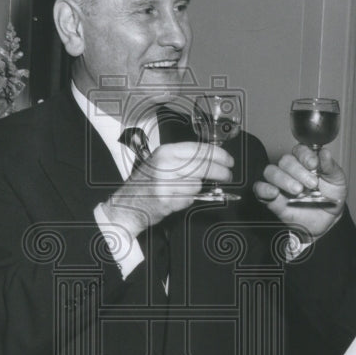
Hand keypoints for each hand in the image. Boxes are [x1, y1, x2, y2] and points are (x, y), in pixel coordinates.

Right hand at [102, 141, 233, 235]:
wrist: (127, 204)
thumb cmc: (146, 183)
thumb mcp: (162, 162)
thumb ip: (184, 159)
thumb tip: (212, 159)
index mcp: (166, 152)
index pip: (199, 150)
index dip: (219, 155)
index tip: (228, 160)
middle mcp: (165, 165)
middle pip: (203, 167)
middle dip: (220, 172)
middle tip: (228, 176)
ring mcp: (165, 183)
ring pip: (197, 185)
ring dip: (197, 189)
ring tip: (184, 190)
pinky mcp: (166, 200)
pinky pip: (188, 200)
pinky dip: (187, 200)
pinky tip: (176, 198)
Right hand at [254, 144, 346, 238]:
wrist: (327, 221)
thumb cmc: (331, 197)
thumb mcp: (338, 181)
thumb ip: (330, 167)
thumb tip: (325, 152)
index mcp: (306, 162)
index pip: (299, 150)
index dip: (305, 155)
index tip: (313, 164)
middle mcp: (291, 170)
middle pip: (285, 161)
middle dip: (298, 171)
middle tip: (311, 184)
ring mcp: (280, 183)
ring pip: (270, 171)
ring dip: (283, 179)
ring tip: (298, 191)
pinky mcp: (271, 198)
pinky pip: (259, 188)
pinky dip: (264, 188)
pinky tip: (274, 192)